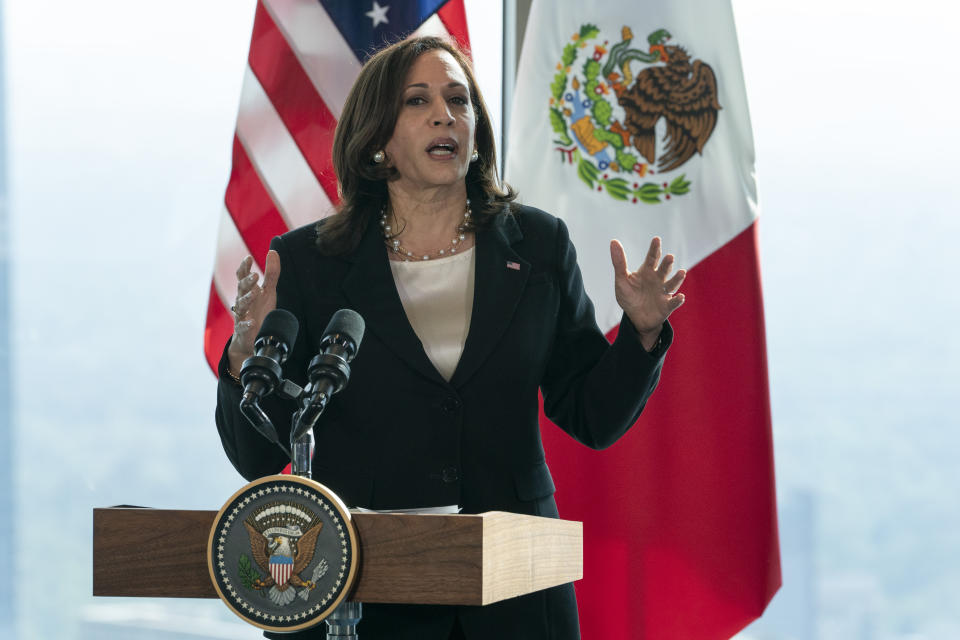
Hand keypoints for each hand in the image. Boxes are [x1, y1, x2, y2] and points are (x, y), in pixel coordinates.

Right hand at [227, 250, 280, 372]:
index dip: (244, 267)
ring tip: (254, 294)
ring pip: (241, 306)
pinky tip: (252, 322)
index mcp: (248, 291)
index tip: (248, 258)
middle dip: (247, 282)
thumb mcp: (268, 291)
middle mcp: (243, 301)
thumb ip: (271, 273)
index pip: (242, 276)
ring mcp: (242, 315)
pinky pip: (242, 326)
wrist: (253, 337)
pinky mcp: (243, 330)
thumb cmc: (259, 310)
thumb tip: (272, 251)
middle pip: (241, 289)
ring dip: (247, 299)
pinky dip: (246, 324)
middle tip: (254, 275)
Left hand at [610, 237, 685, 349]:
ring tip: (682, 272)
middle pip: (664, 269)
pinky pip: (673, 302)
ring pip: (672, 284)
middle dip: (667, 264)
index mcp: (647, 271)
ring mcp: (663, 292)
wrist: (636, 318)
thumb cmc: (629, 296)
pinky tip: (680, 297)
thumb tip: (613, 241)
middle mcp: (658, 279)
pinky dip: (677, 300)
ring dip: (677, 278)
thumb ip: (619, 262)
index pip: (652, 258)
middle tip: (669, 257)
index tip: (656, 239)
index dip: (654, 249)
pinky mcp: (666, 306)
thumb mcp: (622, 280)